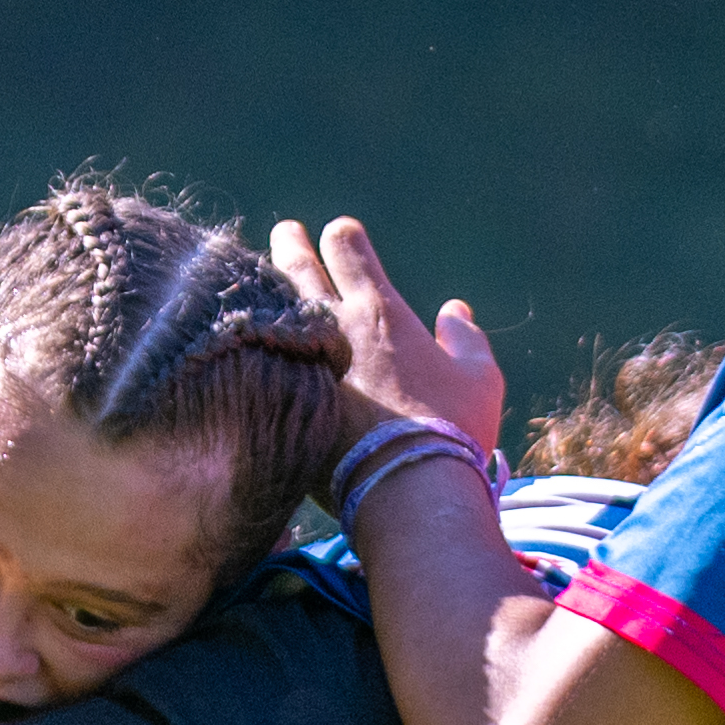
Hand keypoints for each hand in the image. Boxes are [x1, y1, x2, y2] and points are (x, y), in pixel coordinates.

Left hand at [276, 213, 508, 477]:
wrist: (405, 490)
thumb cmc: (451, 430)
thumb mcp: (479, 379)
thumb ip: (466, 339)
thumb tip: (454, 311)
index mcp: (378, 311)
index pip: (347, 247)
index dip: (342, 238)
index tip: (340, 238)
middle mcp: (331, 329)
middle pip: (295, 267)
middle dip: (290, 245)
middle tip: (285, 233)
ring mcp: (298, 366)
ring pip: (268, 311)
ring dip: (263, 291)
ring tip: (256, 283)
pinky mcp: (277, 406)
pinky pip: (254, 363)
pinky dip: (250, 348)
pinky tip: (244, 347)